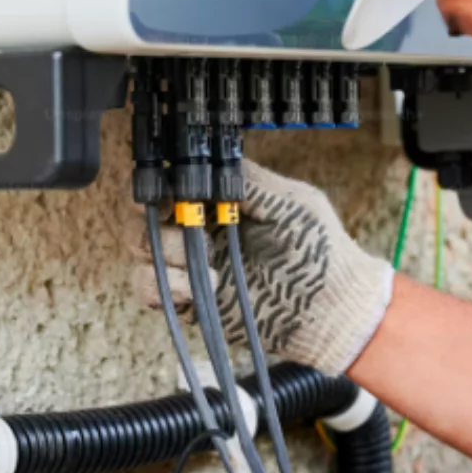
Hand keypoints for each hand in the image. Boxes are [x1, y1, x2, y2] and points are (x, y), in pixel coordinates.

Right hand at [128, 162, 393, 374]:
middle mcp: (199, 231)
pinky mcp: (190, 301)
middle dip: (153, 216)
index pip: (172, 184)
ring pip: (143, 250)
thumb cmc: (319, 251)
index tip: (169, 189)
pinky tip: (195, 287)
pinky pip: (150, 290)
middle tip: (178, 221)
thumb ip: (251, 181)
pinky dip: (164, 286)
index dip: (160, 183)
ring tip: (204, 260)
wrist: (328, 309)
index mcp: (220, 203)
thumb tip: (215, 163)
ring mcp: (192, 266)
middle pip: (146, 215)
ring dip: (164, 250)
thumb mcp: (291, 201)